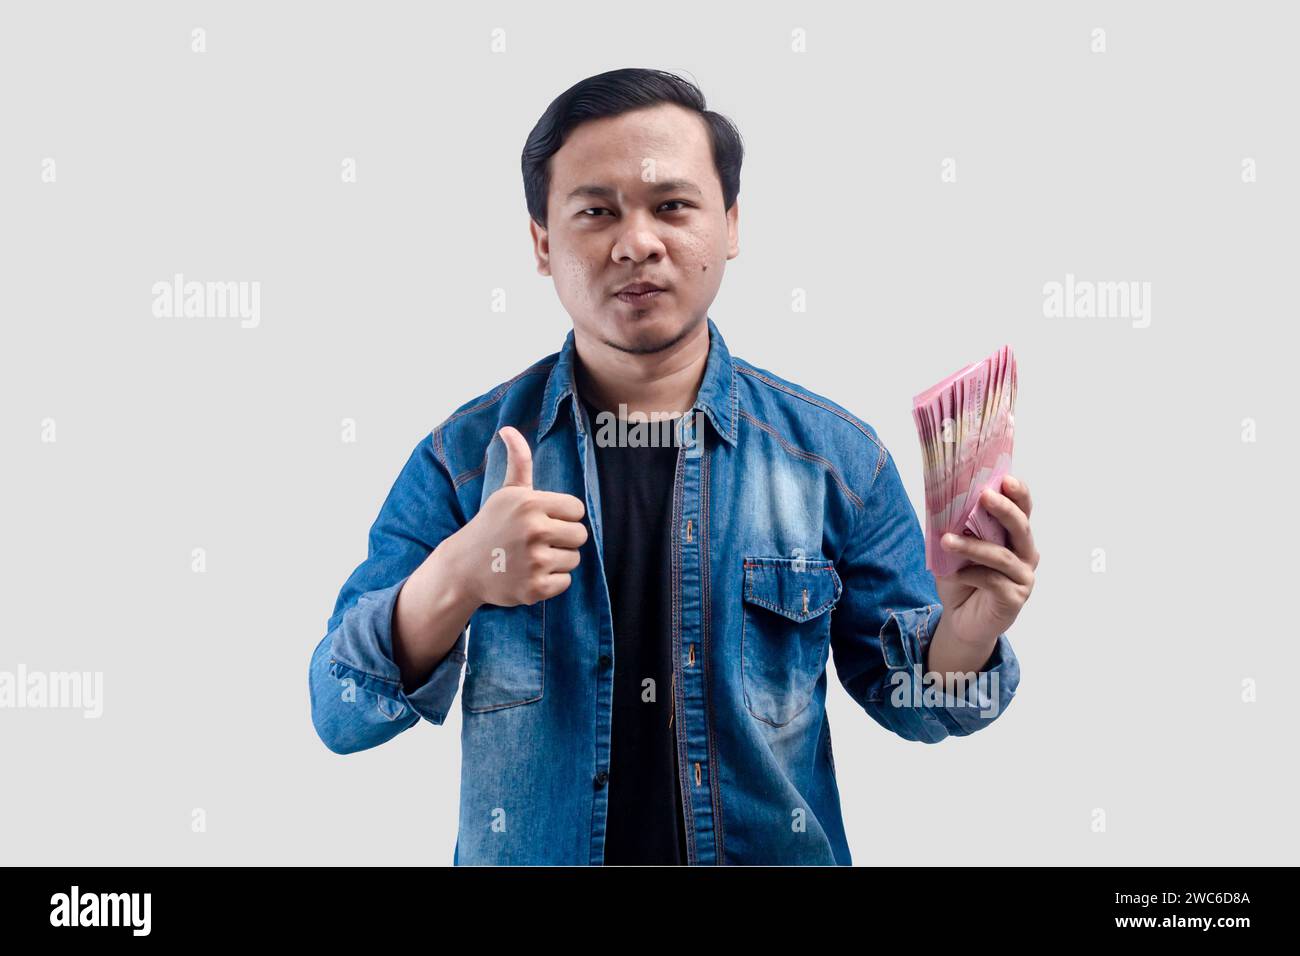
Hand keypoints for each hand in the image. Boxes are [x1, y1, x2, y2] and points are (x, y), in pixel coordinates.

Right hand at [437, 426, 587, 607]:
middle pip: (580, 535)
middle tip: (538, 541)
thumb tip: (509, 429)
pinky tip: (529, 575)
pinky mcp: (534, 588)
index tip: (543, 520)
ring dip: (557, 561)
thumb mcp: (506, 492)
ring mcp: (534, 561)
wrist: (463, 567)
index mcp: (530, 504)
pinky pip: (565, 582)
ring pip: (574, 559)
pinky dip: (551, 582)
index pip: (577, 510)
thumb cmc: (491, 525)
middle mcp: (534, 531)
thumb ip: (518, 461)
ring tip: (531, 558)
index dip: (563, 516)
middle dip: (563, 539)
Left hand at [932, 474, 1038, 646]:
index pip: (1022, 509)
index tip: (1006, 479)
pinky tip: (955, 574)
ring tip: (946, 541)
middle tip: (984, 496)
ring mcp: (1023, 577)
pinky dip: (971, 574)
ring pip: (1001, 555)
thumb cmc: (961, 579)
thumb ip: (956, 527)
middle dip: (1004, 509)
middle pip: (1021, 527)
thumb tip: (942, 501)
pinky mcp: (1015, 598)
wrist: (961, 618)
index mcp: (1014, 535)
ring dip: (972, 546)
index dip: (1019, 493)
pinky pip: (994, 581)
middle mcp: (1025, 553)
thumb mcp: (954, 549)